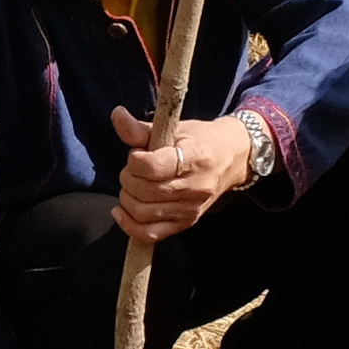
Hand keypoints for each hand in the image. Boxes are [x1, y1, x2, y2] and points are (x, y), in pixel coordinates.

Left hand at [107, 106, 260, 241]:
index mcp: (194, 157)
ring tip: (134, 184)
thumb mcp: (174, 127)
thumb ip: (141, 128)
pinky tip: (121, 211)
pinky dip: (129, 225)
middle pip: (144, 191)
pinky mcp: (186, 222)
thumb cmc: (200, 140)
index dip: (135, 160)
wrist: (231, 159)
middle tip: (134, 168)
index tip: (137, 153)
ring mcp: (191, 209)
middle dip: (128, 177)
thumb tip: (117, 115)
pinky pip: (150, 234)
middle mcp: (195, 187)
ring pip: (143, 212)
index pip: (152, 167)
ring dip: (127, 198)